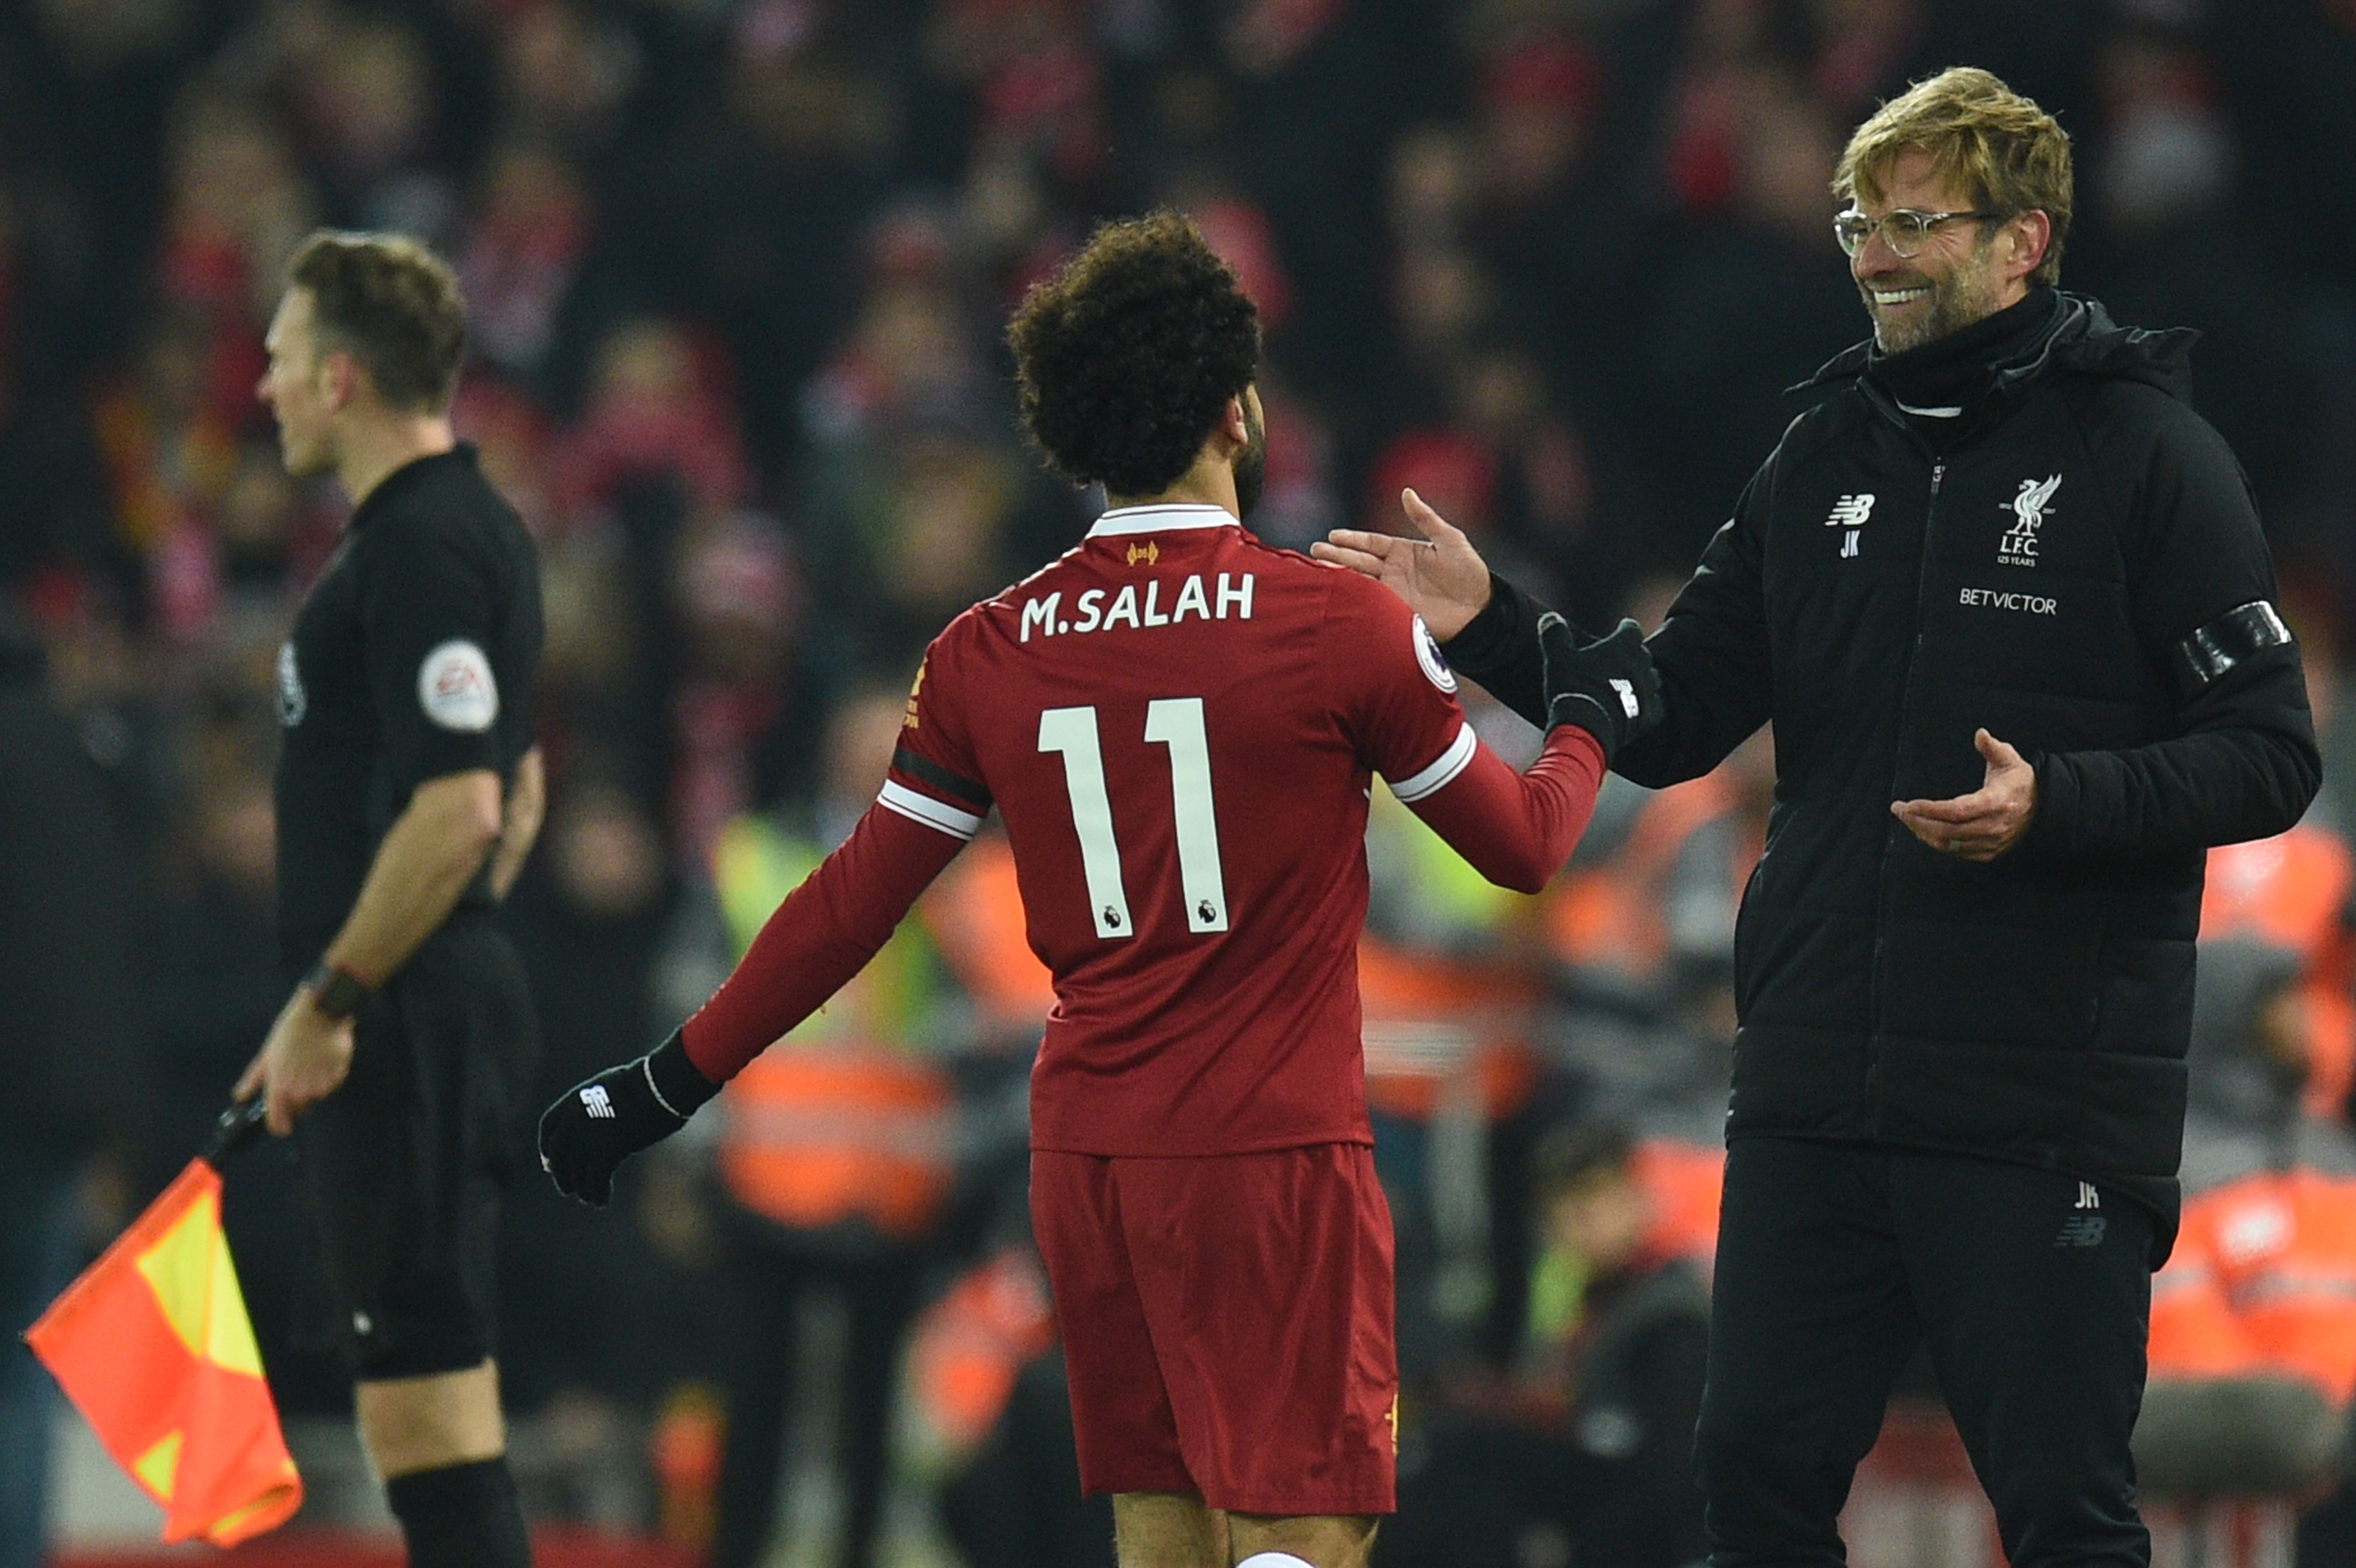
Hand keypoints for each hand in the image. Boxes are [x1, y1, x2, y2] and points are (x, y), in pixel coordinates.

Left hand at [234, 990, 356, 1135]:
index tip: (282, 1129)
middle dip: (297, 1100)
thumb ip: (253, 1080)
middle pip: (299, 1109)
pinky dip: (328, 1078)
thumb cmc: (289, 1032)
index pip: (277, 1119)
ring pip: (316, 1096)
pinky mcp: (337, 1076)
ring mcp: (320, 1084)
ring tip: (310, 1065)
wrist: (318, 1014)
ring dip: (314, 1087)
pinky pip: (332, 1086)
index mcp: (278, 1085)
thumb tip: (239, 1096)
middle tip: (296, 1080)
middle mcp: (299, 1090)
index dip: (278, 1127)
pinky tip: (323, 1061)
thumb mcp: (266, 1055)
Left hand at [539, 1032, 716, 1205]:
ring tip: (589, 1198)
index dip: (546, 1147)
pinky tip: (602, 1201)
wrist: (658, 1087)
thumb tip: (600, 1128)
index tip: (549, 1162)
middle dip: (561, 1175)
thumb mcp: (611, 1089)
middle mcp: (574, 1120)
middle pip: (559, 1155)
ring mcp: (588, 1137)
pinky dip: (598, 1194)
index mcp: (574, 1100)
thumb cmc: (646, 1084)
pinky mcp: (605, 1153)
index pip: (548, 1126)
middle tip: (567, 1189)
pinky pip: (595, 1181)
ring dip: (582, 1189)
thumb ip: (597, 1106)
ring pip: (577, 1172)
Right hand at [1311, 488, 1491, 638]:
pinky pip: (1369, 601)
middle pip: (1359, 560)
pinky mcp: (1394, 611)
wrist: (1478, 610)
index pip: (1372, 542)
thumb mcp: (1449, 538)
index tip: (1333, 535)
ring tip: (1317, 567)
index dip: (1352, 539)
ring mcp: (1392, 591)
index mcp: (1404, 551)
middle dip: (1337, 554)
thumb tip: (1406, 492)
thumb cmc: (1468, 571)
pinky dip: (1353, 596)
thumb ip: (1425, 518)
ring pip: (1359, 580)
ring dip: (1339, 574)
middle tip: (1315, 550)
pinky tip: (1337, 590)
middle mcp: (1394, 570)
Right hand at [1539, 614, 1661, 764]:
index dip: (1626, 628)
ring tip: (1629, 682)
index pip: (1631, 629)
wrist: (1587, 727)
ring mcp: (1648, 690)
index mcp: (1623, 646)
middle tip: (1620, 658)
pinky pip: (1654, 706)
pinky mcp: (1649, 715)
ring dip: (1642, 678)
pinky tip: (1637, 708)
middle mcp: (1641, 665)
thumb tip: (1550, 617)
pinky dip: (1646, 704)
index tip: (1622, 627)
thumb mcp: (1557, 657)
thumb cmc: (1573, 687)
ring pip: (1652, 679)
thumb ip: (1555, 634)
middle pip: (1643, 653)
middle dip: (1633, 654)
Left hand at [1892, 729, 2037, 861]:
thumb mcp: (2010, 759)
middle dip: (1918, 822)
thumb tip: (1980, 734)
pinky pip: (1957, 852)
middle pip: (1947, 831)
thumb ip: (1993, 747)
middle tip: (1899, 810)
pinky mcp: (1989, 852)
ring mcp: (1991, 842)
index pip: (1956, 811)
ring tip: (1907, 819)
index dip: (1929, 810)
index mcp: (1996, 802)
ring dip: (1923, 833)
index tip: (1907, 804)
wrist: (2044, 808)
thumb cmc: (2020, 781)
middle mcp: (1993, 826)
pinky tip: (1924, 831)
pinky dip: (1936, 843)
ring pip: (1949, 845)